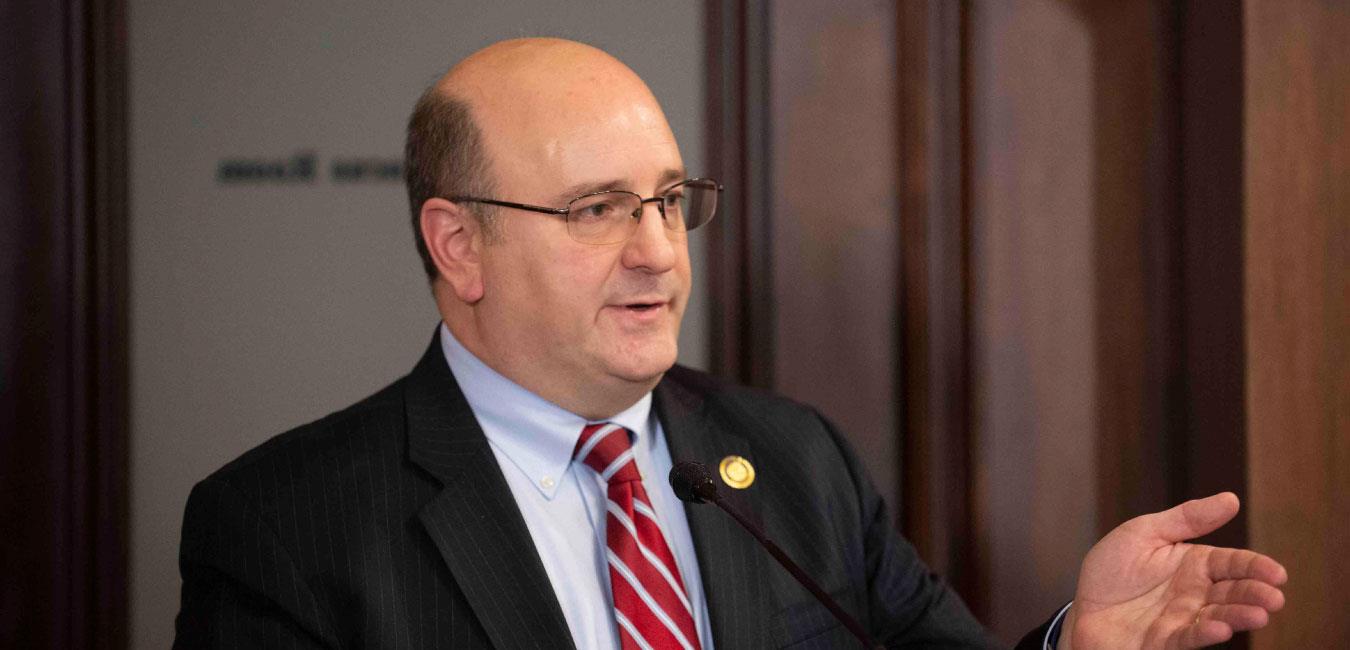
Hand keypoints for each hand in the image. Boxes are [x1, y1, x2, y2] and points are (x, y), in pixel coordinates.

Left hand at [1060, 493, 1286, 649]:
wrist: (1083, 607)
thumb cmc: (1112, 571)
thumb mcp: (1145, 533)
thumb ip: (1187, 519)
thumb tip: (1231, 499)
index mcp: (1194, 564)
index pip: (1232, 563)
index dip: (1255, 567)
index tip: (1276, 573)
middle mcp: (1195, 593)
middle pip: (1232, 592)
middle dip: (1255, 594)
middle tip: (1274, 597)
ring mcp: (1182, 618)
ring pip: (1218, 617)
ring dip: (1239, 616)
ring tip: (1258, 615)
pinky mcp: (1165, 640)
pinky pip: (1188, 637)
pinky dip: (1204, 633)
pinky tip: (1219, 628)